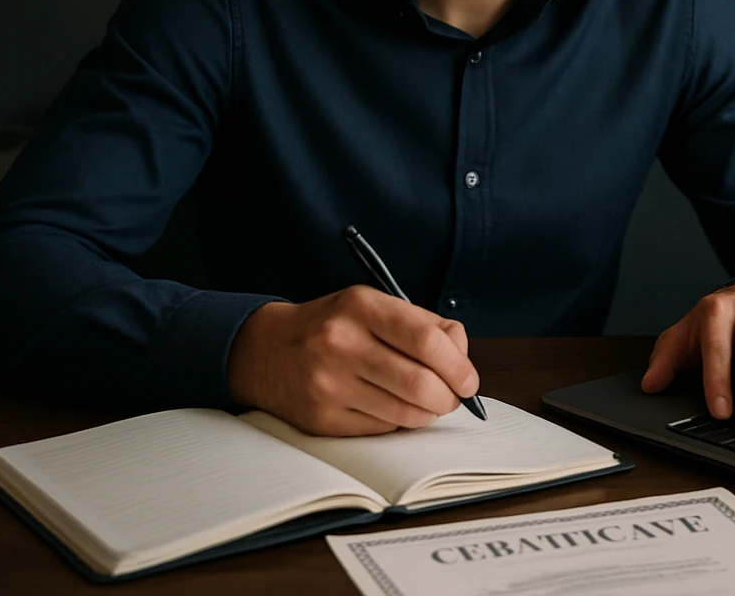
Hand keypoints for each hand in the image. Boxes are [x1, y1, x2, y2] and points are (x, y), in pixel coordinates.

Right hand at [226, 285, 478, 435]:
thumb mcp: (372, 305)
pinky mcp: (321, 419)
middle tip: (454, 397)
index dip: (459, 365)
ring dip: (429, 413)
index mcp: (360, 306)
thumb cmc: (333, 326)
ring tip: (427, 403)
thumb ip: (423, 324)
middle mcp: (341, 343)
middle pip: (420, 383)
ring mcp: (328, 384)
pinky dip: (400, 424)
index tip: (469, 380)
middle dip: (450, 397)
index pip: (427, 340)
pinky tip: (395, 409)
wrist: (264, 350)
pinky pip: (382, 430)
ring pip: (405, 413)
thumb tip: (463, 356)